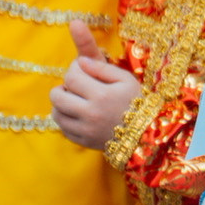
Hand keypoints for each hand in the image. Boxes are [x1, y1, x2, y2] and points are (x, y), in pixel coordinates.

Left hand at [51, 20, 140, 148]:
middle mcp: (90, 114)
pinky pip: (64, 129)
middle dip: (61, 88)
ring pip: (57, 114)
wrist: (147, 132)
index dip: (73, 69)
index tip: (80, 69)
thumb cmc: (138, 101)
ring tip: (74, 100)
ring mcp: (86, 131)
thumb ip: (102, 68)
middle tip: (73, 86)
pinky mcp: (84, 142)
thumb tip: (80, 61)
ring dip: (61, 104)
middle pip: (57, 97)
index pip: (71, 77)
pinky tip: (78, 115)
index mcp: (102, 95)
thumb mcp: (126, 79)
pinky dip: (67, 120)